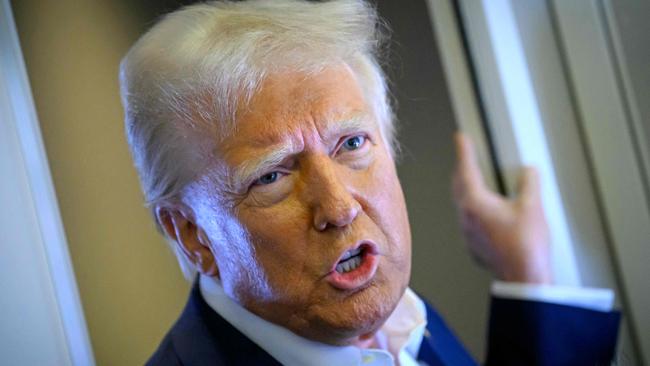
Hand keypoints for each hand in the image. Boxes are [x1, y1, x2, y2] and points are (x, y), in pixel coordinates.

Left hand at [452, 132, 552, 283]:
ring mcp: (468, 233)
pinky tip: (482, 210)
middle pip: (459, 186)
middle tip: (464, 156)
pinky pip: (468, 220)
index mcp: (475, 203)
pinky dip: (472, 207)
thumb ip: (529, 183)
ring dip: (465, 188)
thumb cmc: (526, 246)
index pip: (466, 170)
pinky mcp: (474, 245)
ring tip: (471, 179)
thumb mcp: (532, 207)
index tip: (460, 138)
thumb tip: (529, 171)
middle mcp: (466, 217)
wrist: (523, 278)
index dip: (464, 152)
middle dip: (461, 169)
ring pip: (461, 204)